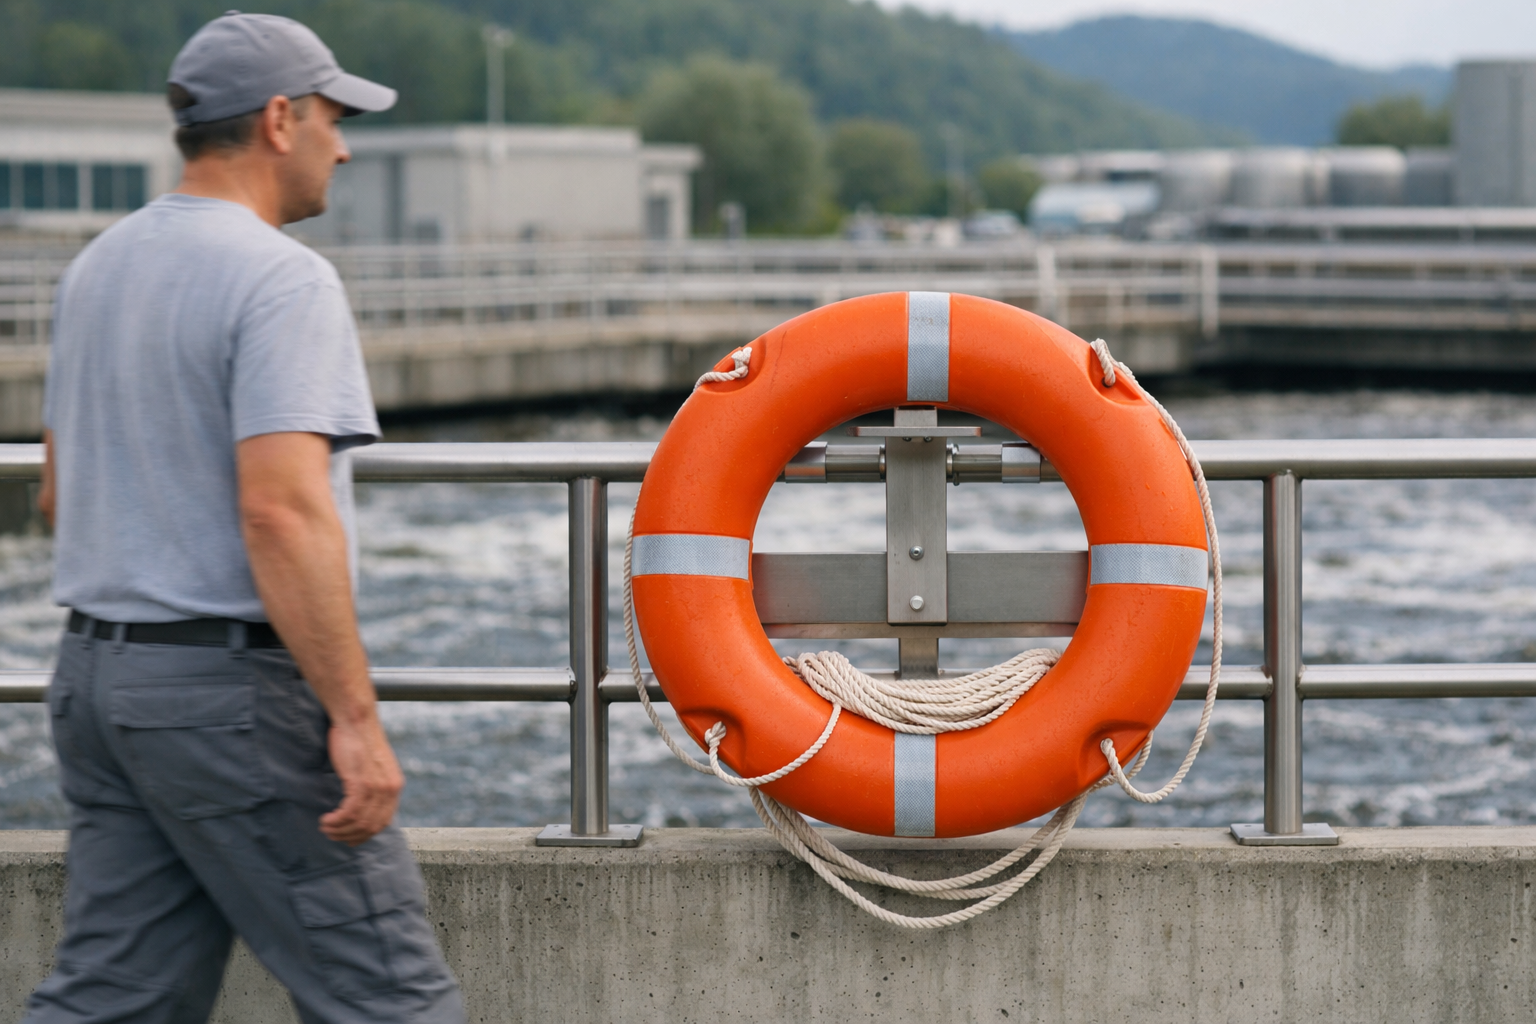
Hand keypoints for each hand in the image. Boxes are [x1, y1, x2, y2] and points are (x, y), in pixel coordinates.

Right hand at [319, 716, 403, 845]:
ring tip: (326, 826)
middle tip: (332, 834)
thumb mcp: (374, 767)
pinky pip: (350, 812)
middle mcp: (390, 789)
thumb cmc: (359, 741)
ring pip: (359, 822)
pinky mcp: (361, 782)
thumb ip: (374, 787)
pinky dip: (337, 820)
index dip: (364, 835)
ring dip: (339, 829)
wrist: (356, 720)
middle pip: (371, 827)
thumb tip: (363, 809)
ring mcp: (377, 786)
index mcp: (395, 786)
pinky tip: (327, 819)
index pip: (383, 823)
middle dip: (349, 836)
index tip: (348, 838)